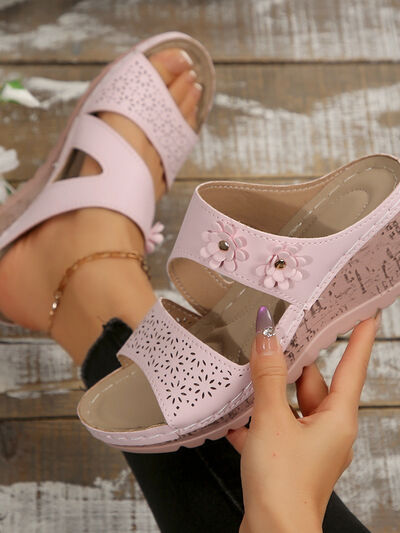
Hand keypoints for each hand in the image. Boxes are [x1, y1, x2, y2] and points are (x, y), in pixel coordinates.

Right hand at [227, 306, 380, 532]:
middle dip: (293, 365)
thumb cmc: (282, 485)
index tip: (367, 314)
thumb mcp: (271, 419)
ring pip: (292, 407)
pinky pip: (277, 429)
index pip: (353, 366)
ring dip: (270, 395)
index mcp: (337, 419)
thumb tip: (268, 338)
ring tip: (248, 377)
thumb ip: (269, 376)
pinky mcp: (291, 461)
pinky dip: (259, 422)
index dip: (360, 337)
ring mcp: (310, 447)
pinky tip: (236, 421)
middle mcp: (329, 431)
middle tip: (278, 340)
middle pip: (314, 384)